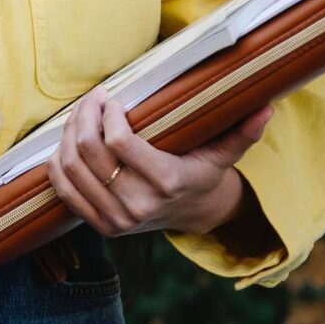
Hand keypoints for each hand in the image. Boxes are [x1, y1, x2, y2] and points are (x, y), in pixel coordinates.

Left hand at [45, 94, 271, 238]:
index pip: (119, 143)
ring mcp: (116, 220)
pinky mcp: (98, 225)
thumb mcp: (224, 153)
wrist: (191, 215)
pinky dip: (57, 161)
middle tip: (92, 98)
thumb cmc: (202, 172)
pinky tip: (68, 141)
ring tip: (80, 115)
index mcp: (167, 183)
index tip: (111, 97)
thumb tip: (267, 107)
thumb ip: (243, 132)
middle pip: (89, 152)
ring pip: (71, 167)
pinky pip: (63, 189)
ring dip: (67, 133)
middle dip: (83, 116)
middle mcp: (138, 206)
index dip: (107, 114)